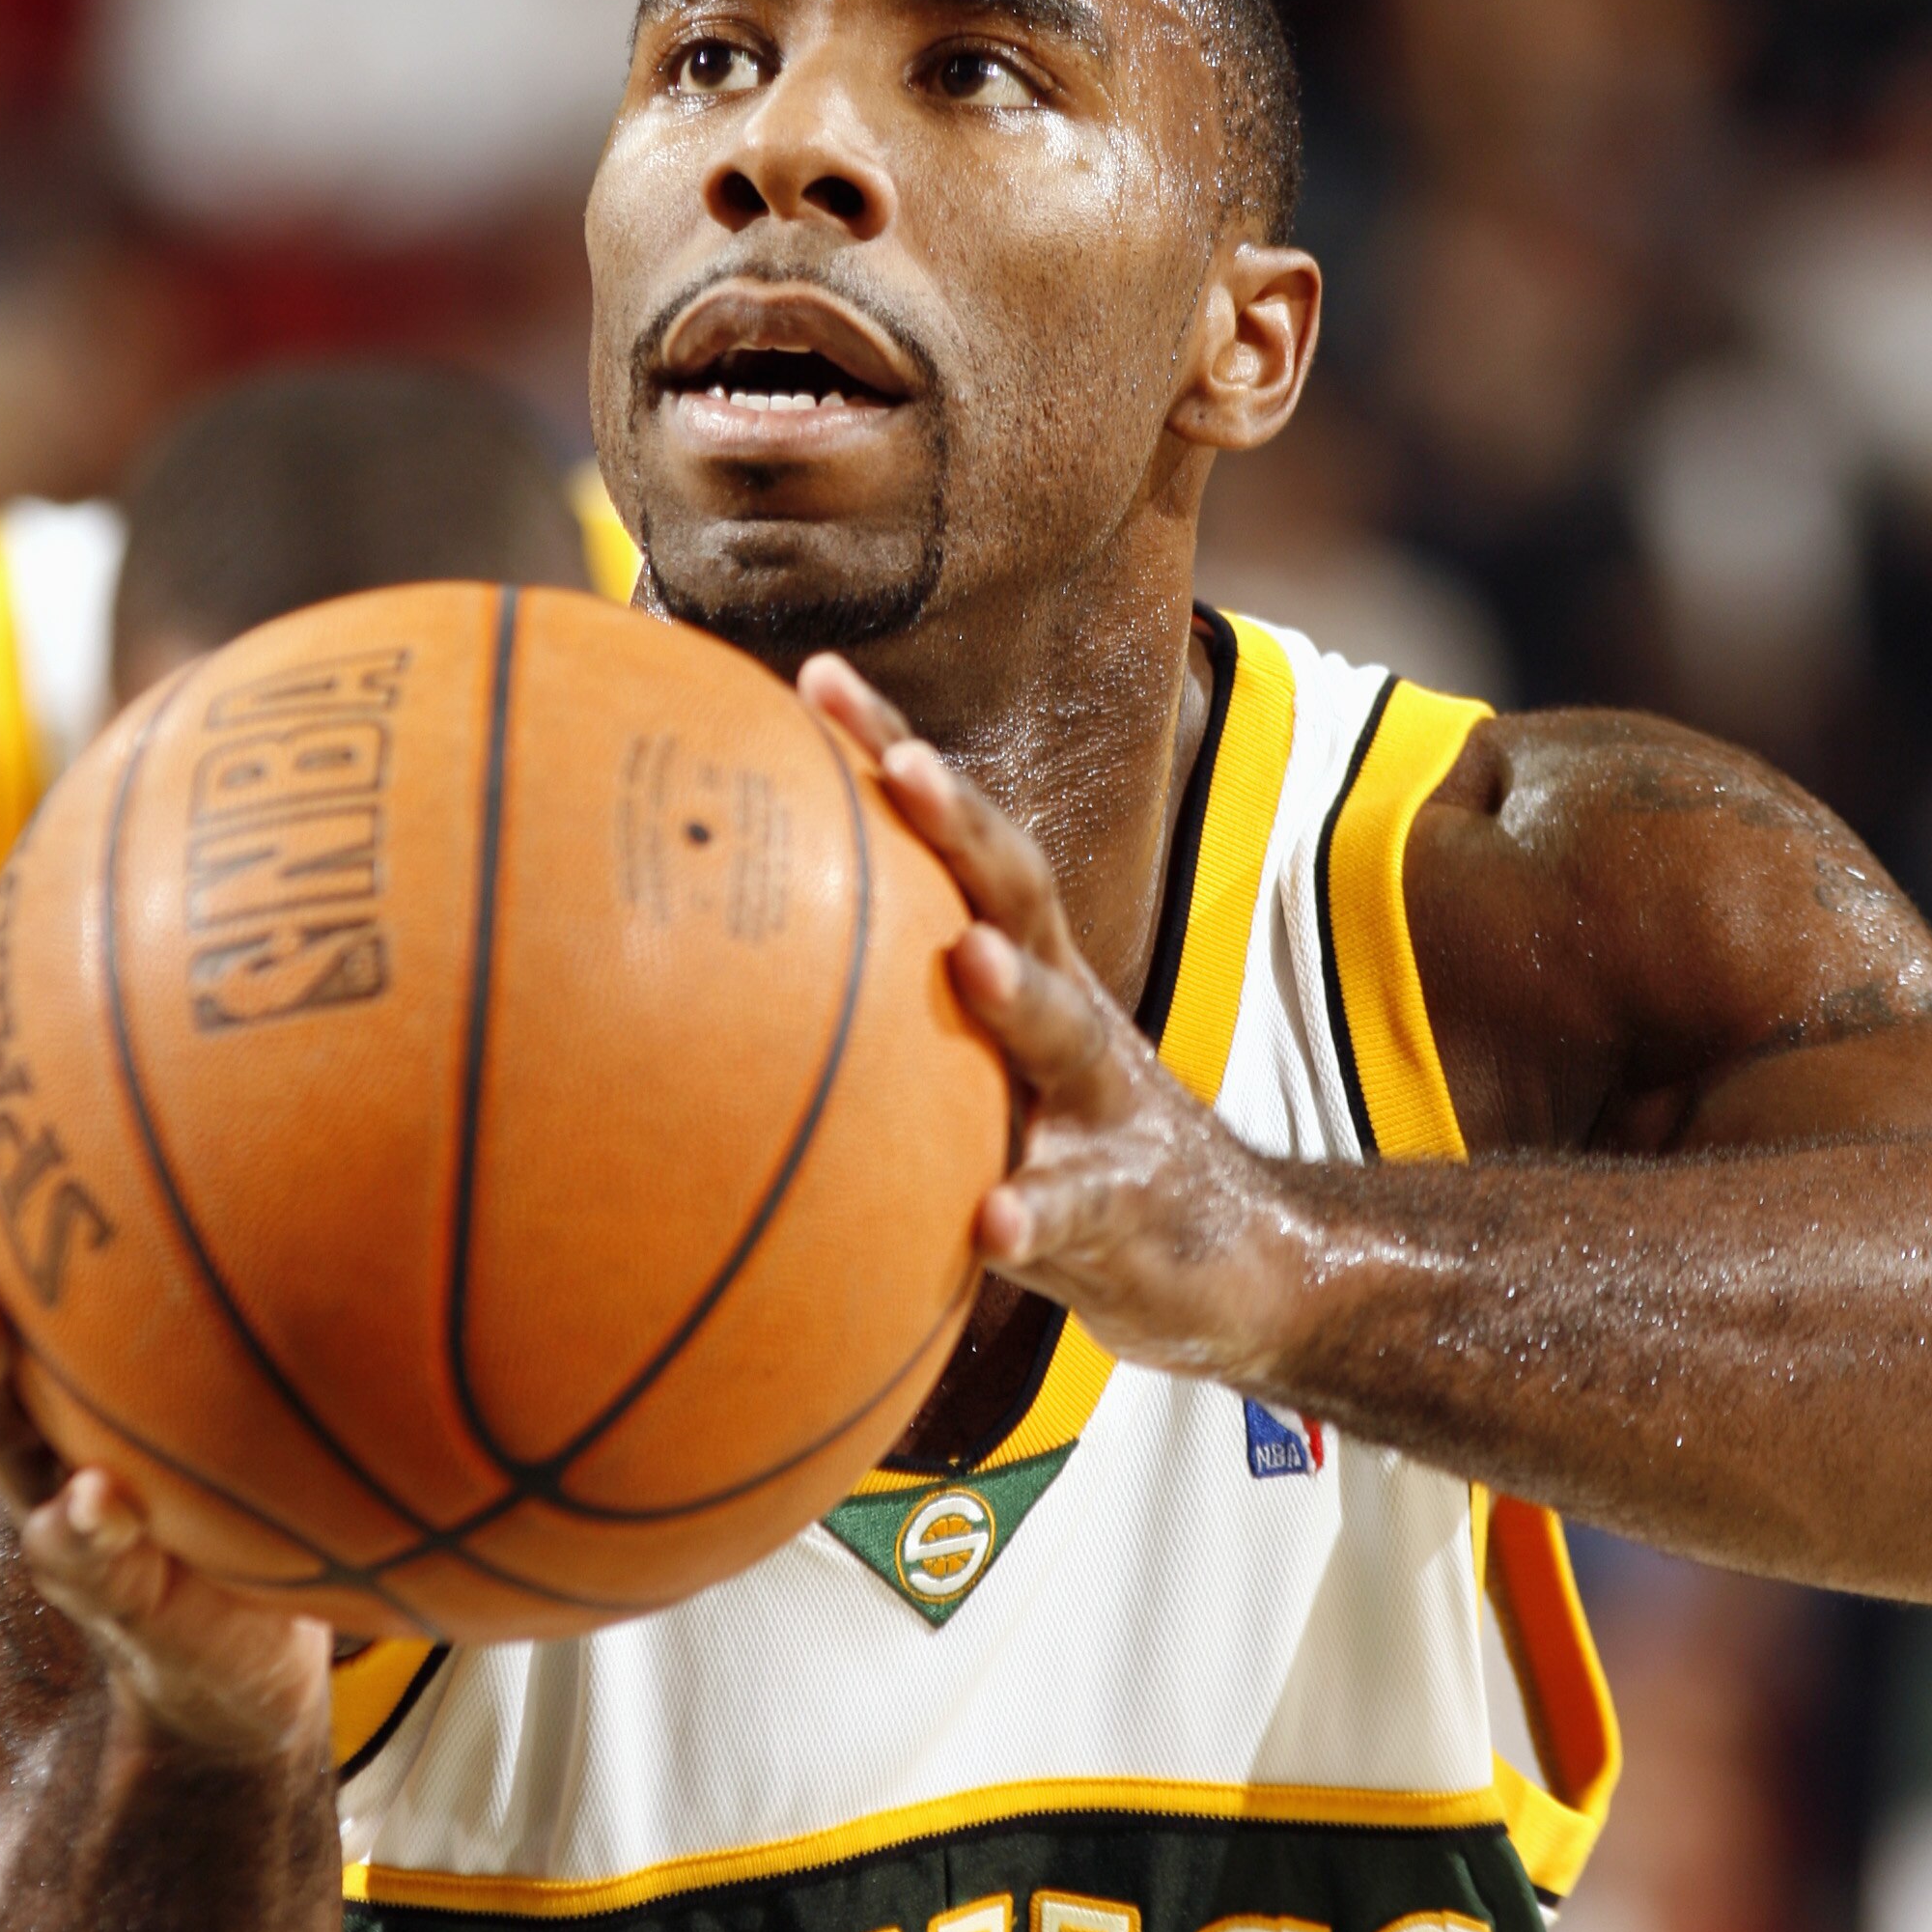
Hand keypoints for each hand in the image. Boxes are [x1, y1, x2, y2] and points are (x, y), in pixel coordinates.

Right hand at [0, 955, 331, 1767]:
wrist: (250, 1666)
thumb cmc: (284, 1471)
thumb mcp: (311, 1345)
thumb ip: (332, 1231)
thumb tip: (444, 1047)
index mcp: (74, 1323)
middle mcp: (41, 1393)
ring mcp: (57, 1489)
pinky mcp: (116, 1598)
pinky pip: (86, 1565)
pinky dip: (83, 1538)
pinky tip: (93, 1506)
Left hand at [798, 656, 1298, 1389]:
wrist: (1235, 1254)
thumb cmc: (1058, 1147)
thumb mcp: (971, 1071)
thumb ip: (872, 1024)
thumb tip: (696, 993)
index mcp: (1019, 962)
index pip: (955, 837)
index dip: (896, 750)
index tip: (817, 677)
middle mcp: (1066, 1007)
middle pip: (1017, 890)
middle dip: (961, 821)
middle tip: (903, 766)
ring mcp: (1103, 1103)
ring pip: (1062, 1030)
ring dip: (1016, 990)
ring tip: (970, 958)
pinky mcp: (1127, 1206)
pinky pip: (1076, 1207)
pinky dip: (1037, 1210)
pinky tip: (995, 1220)